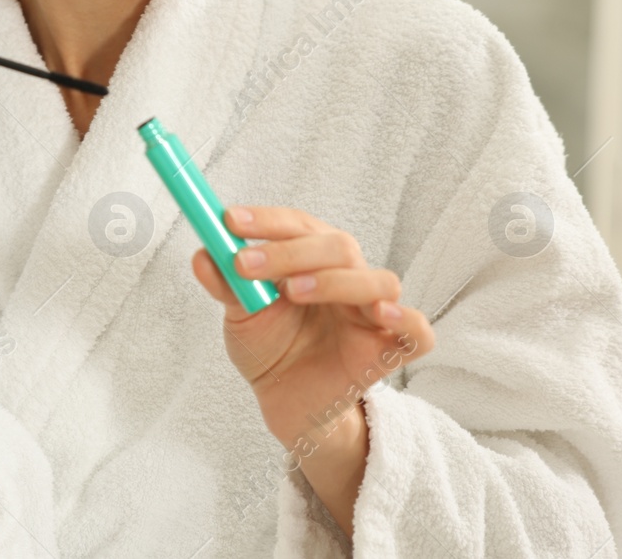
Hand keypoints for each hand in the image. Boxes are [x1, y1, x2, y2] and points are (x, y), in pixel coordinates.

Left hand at [191, 206, 433, 447]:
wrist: (286, 401)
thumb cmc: (270, 346)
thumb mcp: (240, 315)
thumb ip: (226, 285)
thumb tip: (203, 254)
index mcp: (311, 257)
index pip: (297, 224)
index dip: (266, 220)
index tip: (228, 221)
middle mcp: (346, 276)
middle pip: (337, 246)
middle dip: (289, 250)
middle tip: (245, 264)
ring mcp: (373, 312)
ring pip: (379, 280)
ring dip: (334, 280)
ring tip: (292, 291)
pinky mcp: (391, 350)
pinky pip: (418, 330)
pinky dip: (406, 317)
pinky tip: (380, 313)